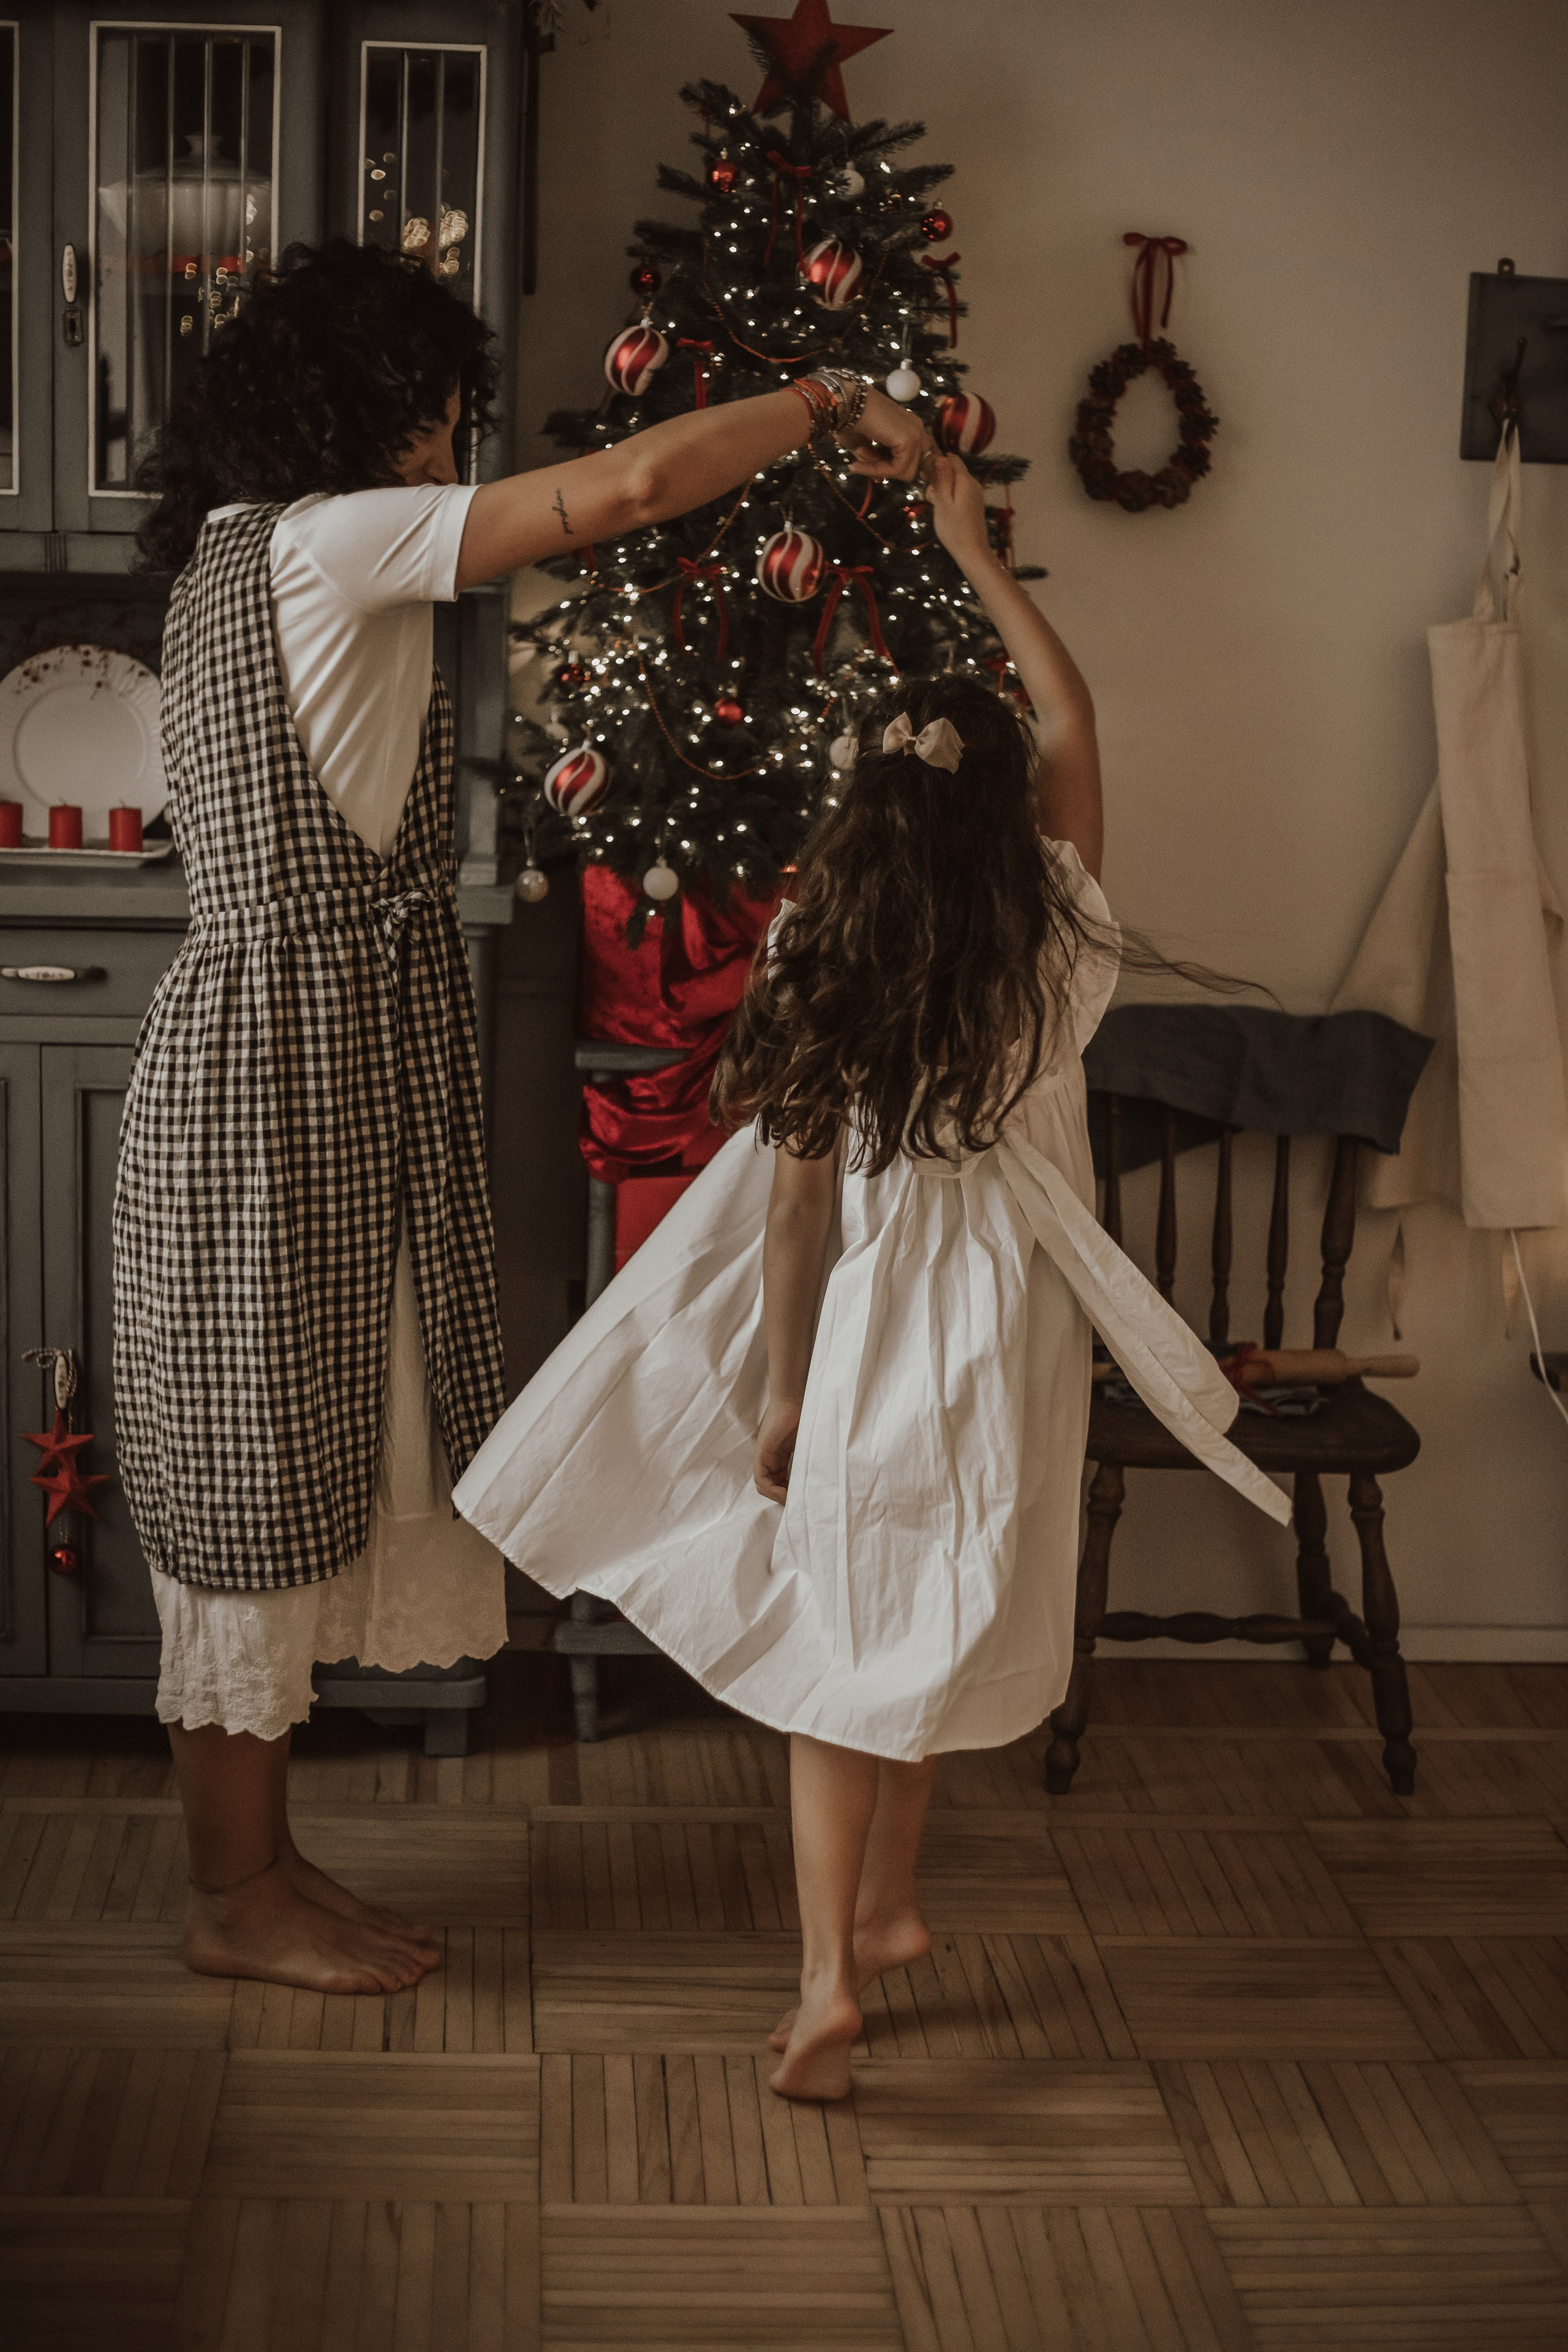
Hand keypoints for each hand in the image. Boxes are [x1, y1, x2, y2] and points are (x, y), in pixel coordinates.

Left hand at [753, 1398, 801, 1502]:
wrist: (795, 1396)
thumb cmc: (806, 1414)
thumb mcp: (809, 1442)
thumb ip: (810, 1458)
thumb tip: (825, 1477)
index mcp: (782, 1455)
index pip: (782, 1481)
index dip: (790, 1492)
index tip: (804, 1497)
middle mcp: (771, 1457)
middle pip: (772, 1486)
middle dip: (784, 1497)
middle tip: (798, 1504)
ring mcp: (765, 1455)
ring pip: (764, 1485)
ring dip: (777, 1496)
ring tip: (792, 1501)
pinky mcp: (763, 1452)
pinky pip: (760, 1478)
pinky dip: (771, 1489)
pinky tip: (784, 1492)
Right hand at [837, 386, 931, 481]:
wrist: (844, 402)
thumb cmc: (849, 419)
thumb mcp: (863, 446)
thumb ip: (875, 461)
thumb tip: (881, 478)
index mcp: (908, 427)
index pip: (907, 459)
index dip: (886, 468)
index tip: (861, 466)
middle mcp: (916, 428)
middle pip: (911, 467)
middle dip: (887, 471)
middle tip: (862, 466)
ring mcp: (916, 432)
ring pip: (906, 471)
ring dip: (881, 471)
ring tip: (858, 464)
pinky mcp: (910, 439)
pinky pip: (898, 468)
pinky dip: (878, 470)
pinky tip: (860, 464)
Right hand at [926, 451, 992, 567]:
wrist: (972, 551)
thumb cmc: (953, 528)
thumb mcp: (943, 502)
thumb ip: (943, 479)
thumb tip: (941, 457)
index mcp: (965, 481)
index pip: (952, 459)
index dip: (937, 462)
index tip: (925, 474)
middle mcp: (973, 484)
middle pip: (954, 471)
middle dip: (939, 477)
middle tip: (929, 495)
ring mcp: (975, 494)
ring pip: (955, 482)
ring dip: (943, 489)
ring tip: (935, 504)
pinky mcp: (974, 504)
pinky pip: (960, 493)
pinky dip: (950, 497)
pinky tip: (944, 510)